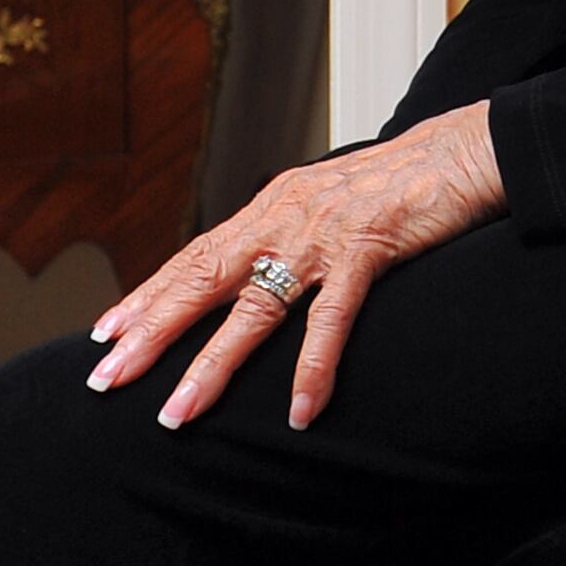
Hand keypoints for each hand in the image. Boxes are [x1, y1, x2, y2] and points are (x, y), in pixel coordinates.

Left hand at [85, 106, 504, 431]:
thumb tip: (254, 272)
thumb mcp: (325, 204)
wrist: (460, 152)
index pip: (193, 256)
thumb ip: (287, 234)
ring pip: (253, 309)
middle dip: (150, 333)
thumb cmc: (397, 184)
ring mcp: (321, 235)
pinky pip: (331, 319)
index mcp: (270, 207)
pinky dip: (313, 368)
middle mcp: (282, 218)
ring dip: (212, 366)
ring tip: (178, 413)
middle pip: (201, 281)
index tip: (107, 334)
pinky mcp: (366, 249)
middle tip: (105, 378)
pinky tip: (301, 412)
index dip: (147, 296)